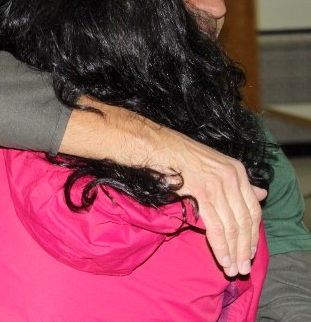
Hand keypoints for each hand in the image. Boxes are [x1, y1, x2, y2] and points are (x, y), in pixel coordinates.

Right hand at [154, 130, 264, 276]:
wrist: (156, 146)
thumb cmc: (178, 156)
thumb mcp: (215, 166)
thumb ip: (237, 184)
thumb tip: (260, 195)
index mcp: (237, 171)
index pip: (252, 209)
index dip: (252, 234)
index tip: (249, 253)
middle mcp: (232, 177)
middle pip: (245, 220)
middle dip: (245, 248)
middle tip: (243, 269)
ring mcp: (218, 184)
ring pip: (232, 226)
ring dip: (233, 251)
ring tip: (232, 269)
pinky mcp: (202, 192)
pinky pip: (216, 225)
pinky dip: (220, 246)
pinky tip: (222, 259)